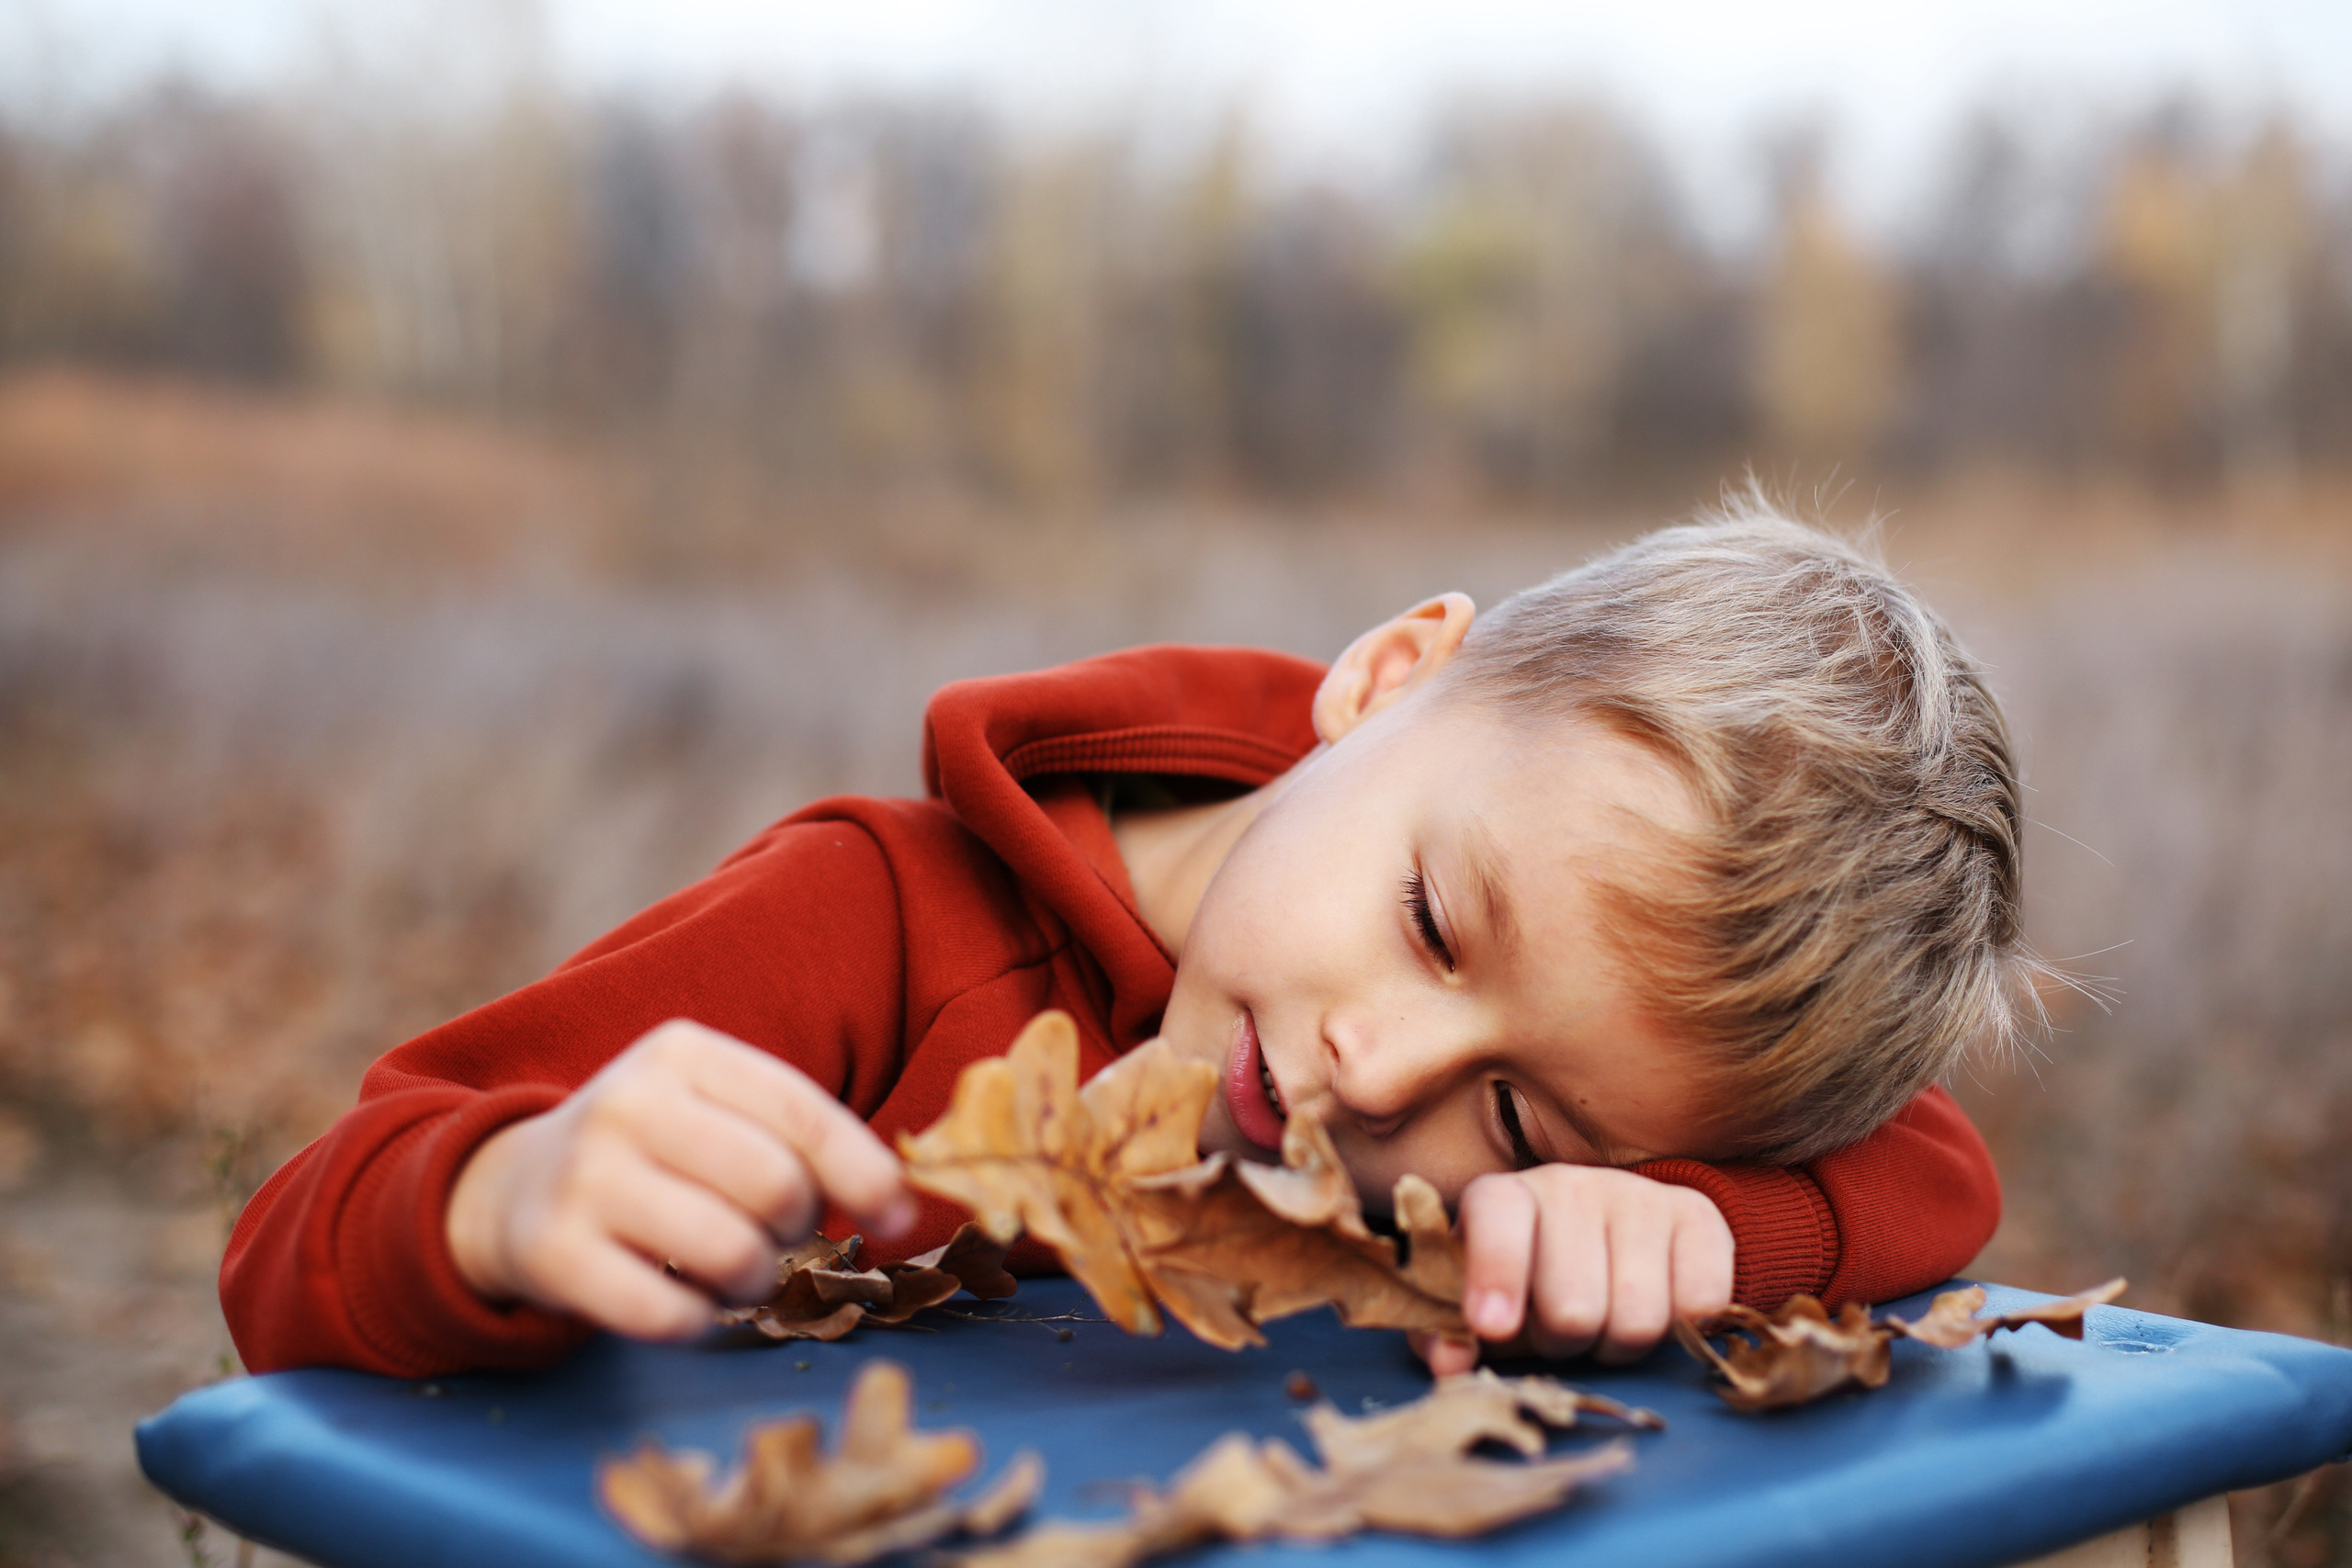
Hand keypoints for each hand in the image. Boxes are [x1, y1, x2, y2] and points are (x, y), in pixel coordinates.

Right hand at [445, 1018, 915, 1339]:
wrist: (506, 1189)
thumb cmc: (650, 1152)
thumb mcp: (712, 1110)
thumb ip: (798, 1137)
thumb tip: (902, 1202)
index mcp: (684, 1052)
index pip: (804, 1112)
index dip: (866, 1173)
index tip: (898, 1217)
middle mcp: (630, 1102)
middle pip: (776, 1186)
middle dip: (799, 1230)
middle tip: (776, 1238)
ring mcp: (585, 1177)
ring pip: (730, 1251)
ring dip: (756, 1283)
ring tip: (736, 1273)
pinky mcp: (553, 1252)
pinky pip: (669, 1313)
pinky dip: (700, 1324)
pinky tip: (688, 1305)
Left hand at [1414, 1165, 1732, 1376]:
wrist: (1612, 1235)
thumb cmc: (1529, 1279)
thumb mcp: (1481, 1301)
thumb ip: (1448, 1333)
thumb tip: (1449, 1363)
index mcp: (1504, 1196)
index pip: (1499, 1218)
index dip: (1496, 1274)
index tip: (1493, 1328)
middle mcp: (1571, 1184)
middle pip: (1574, 1305)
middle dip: (1565, 1342)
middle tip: (1560, 1332)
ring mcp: (1638, 1196)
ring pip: (1639, 1318)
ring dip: (1619, 1345)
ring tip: (1603, 1323)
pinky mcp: (1698, 1216)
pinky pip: (1700, 1304)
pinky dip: (1680, 1331)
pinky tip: (1658, 1310)